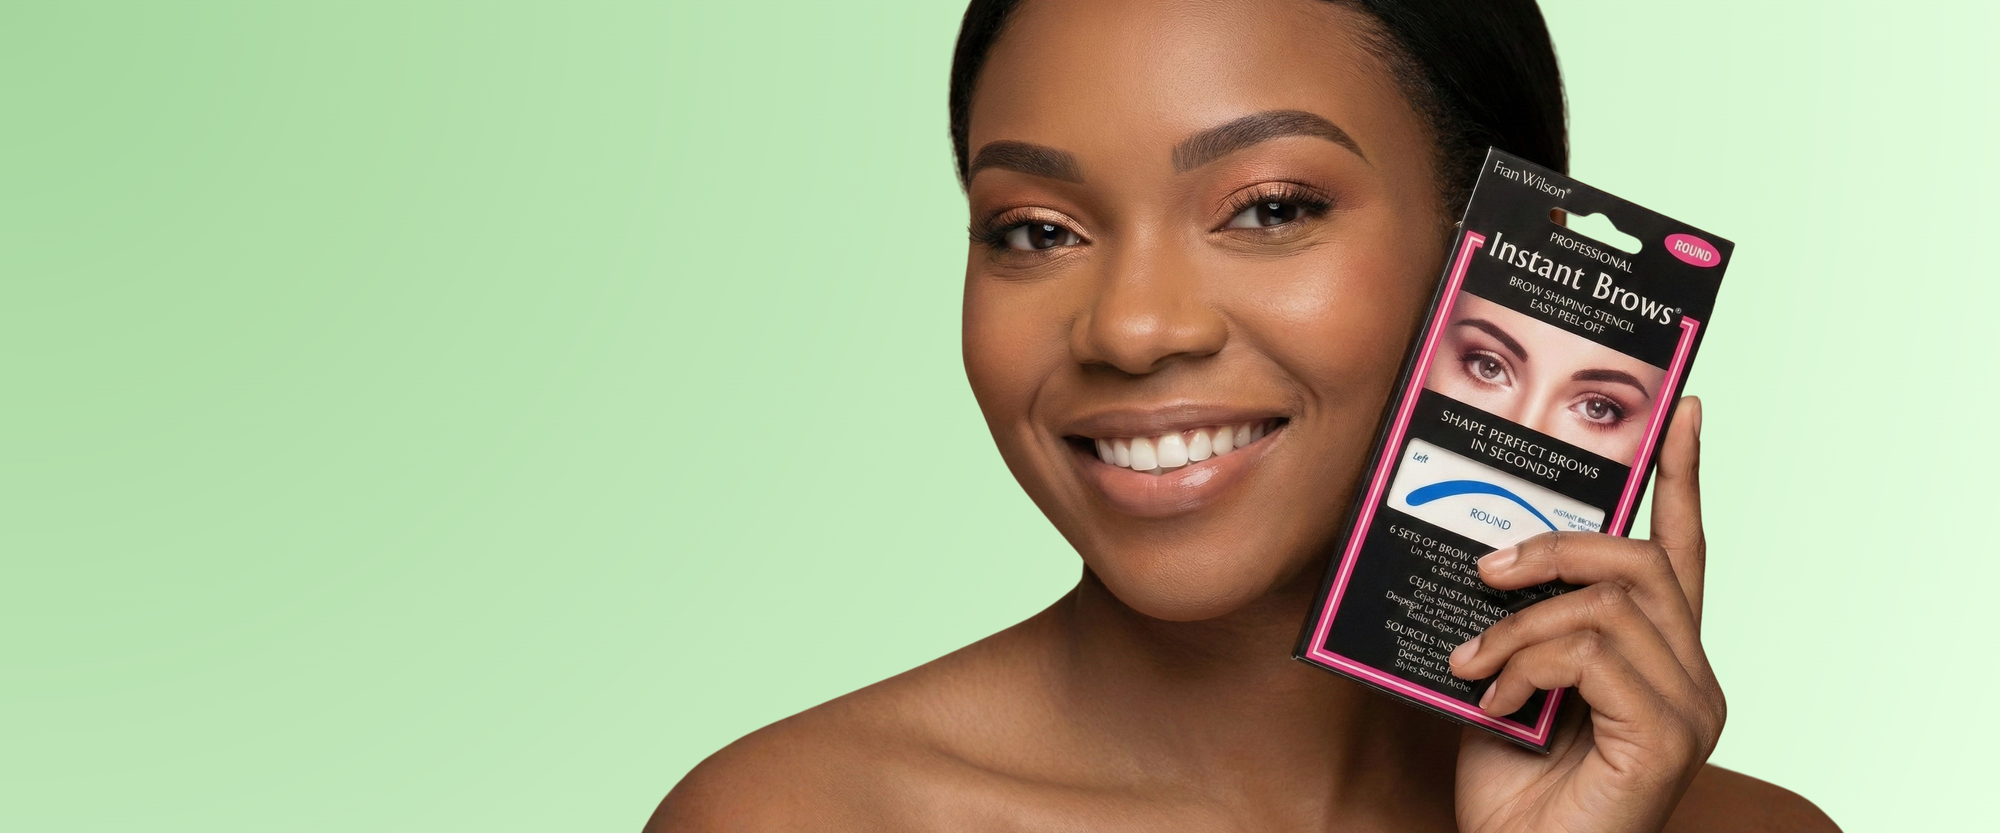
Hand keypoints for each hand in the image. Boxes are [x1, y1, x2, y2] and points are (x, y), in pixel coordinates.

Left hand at [1450, 397, 1724, 832]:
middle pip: (1642, 562)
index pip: (1683, 552)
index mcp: (1660, 658)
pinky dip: (1529, 664)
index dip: (1682, 479)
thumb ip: (1522, 625)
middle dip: (1559, 547)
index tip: (1683, 411)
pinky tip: (1497, 702)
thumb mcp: (1508, 684)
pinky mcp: (1666, 738)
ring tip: (1476, 665)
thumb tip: (1486, 554)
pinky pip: (1592, 653)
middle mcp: (1692, 679)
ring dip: (1523, 622)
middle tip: (1489, 570)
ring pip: (1609, 603)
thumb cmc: (1514, 792)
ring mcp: (1689, 709)